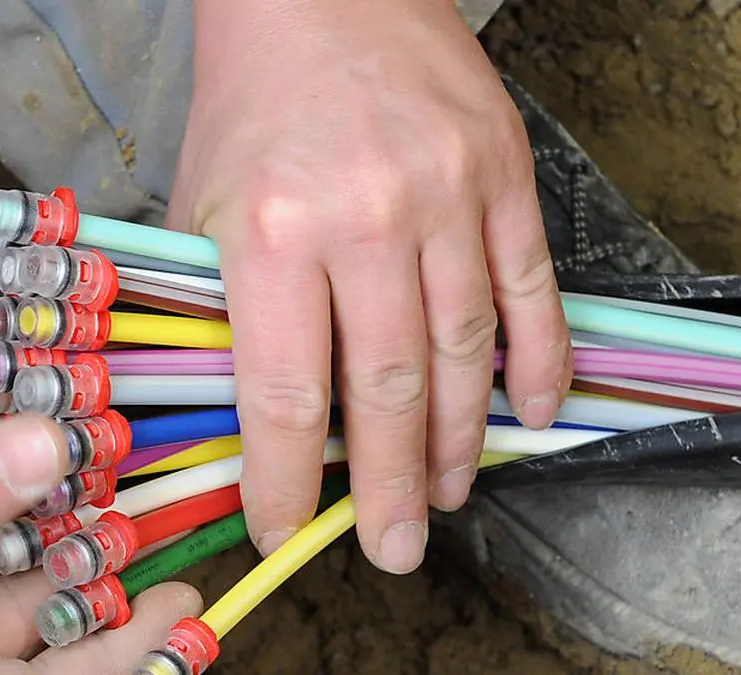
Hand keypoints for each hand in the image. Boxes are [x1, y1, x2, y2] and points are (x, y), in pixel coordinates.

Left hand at [166, 0, 572, 573]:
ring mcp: (447, 198)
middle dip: (390, 486)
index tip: (289, 528)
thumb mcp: (203, 204)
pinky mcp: (503, 175)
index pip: (287, 396)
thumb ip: (226, 307)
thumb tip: (259, 412)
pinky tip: (534, 413)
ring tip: (448, 493)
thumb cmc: (254, 99)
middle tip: (394, 545)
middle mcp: (365, 221)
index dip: (288, 481)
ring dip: (461, 440)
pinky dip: (538, 362)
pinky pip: (530, 290)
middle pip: (388, 392)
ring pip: (464, 354)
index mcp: (272, 232)